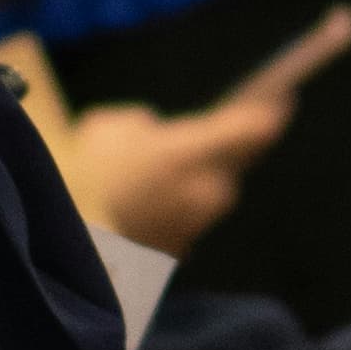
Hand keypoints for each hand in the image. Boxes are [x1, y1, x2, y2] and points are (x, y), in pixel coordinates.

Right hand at [44, 8, 350, 258]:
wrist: (67, 252)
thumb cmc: (83, 179)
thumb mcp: (104, 128)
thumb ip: (138, 124)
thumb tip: (150, 132)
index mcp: (193, 153)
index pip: (252, 127)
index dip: (271, 109)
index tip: (283, 97)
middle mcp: (208, 190)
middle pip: (233, 161)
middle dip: (221, 148)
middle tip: (197, 135)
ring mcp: (198, 225)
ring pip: (209, 190)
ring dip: (194, 179)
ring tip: (152, 172)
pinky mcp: (181, 250)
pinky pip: (187, 216)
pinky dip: (174, 206)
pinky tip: (140, 202)